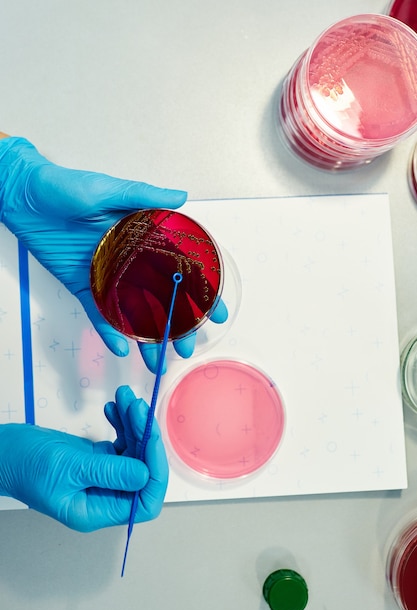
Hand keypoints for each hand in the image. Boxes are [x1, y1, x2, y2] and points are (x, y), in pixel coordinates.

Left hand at [0, 136, 188, 367]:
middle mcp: (130, 260)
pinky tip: (121, 348)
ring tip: (158, 359)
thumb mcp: (108, 189)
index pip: (179, 268)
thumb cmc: (65, 187)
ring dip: (146, 336)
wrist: (26, 197)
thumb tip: (180, 197)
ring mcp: (108, 275)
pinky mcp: (84, 285)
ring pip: (133, 311)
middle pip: (160, 298)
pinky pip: (99, 312)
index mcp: (143, 237)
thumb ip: (144, 196)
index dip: (199, 290)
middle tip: (187, 345)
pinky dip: (109, 331)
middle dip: (176, 324)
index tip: (214, 311)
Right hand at [0, 386, 167, 530]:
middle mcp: (104, 496)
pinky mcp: (96, 458)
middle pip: (142, 470)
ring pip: (133, 451)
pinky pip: (120, 441)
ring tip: (126, 398)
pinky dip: (122, 422)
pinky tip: (115, 407)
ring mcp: (102, 476)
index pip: (145, 501)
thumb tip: (146, 475)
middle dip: (144, 436)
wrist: (2, 451)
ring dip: (134, 423)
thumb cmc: (25, 465)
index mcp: (98, 510)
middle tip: (136, 407)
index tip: (151, 437)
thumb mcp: (69, 468)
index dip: (156, 471)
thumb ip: (109, 472)